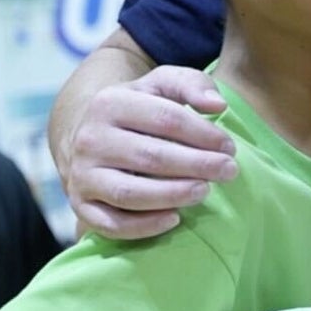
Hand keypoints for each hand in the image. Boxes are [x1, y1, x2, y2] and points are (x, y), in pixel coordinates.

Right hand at [64, 66, 237, 238]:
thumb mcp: (161, 84)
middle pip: (151, 157)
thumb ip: (192, 84)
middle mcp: (90, 139)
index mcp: (110, 102)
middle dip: (197, 166)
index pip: (166, 119)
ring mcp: (82, 175)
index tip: (230, 147)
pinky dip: (143, 226)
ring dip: (172, 196)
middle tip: (229, 172)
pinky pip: (111, 224)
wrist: (91, 134)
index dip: (204, 134)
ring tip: (205, 192)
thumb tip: (217, 106)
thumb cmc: (139, 109)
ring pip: (129, 193)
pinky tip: (174, 219)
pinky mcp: (80, 205)